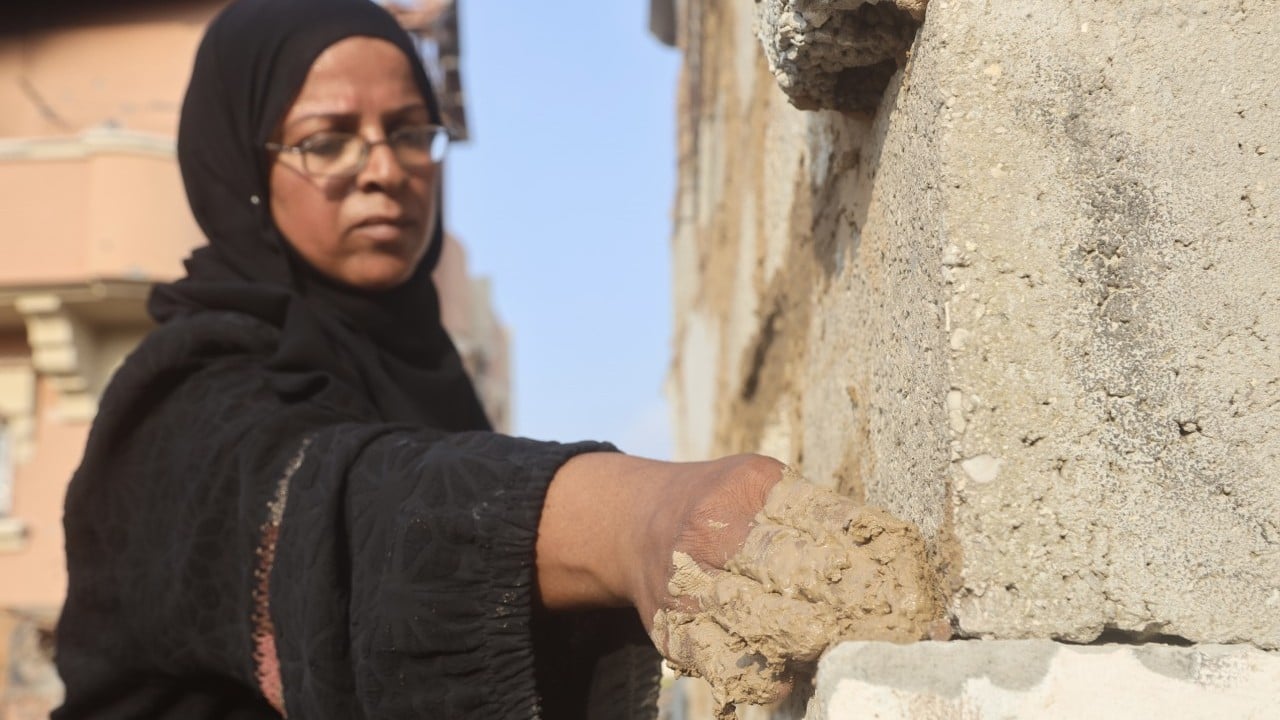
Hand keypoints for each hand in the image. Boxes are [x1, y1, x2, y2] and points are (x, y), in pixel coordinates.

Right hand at [638, 459, 941, 716]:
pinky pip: (738, 668)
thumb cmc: (723, 504)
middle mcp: (715, 533)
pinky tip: (797, 672)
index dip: (886, 560)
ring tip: (865, 654)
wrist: (635, 523)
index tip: (919, 588)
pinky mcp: (675, 631)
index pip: (835, 525)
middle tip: (907, 630)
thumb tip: (900, 559)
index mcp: (750, 488)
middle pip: (809, 579)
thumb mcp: (764, 482)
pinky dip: (776, 677)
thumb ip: (816, 513)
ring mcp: (691, 585)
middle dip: (866, 610)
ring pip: (777, 628)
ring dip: (830, 647)